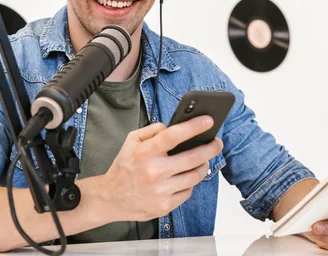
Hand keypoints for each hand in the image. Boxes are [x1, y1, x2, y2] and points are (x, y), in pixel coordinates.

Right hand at [100, 115, 222, 221]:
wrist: (110, 198)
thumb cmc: (123, 168)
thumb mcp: (130, 141)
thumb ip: (151, 130)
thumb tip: (171, 127)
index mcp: (144, 153)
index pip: (173, 136)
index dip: (193, 127)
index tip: (208, 121)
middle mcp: (153, 172)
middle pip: (192, 157)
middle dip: (210, 148)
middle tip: (217, 142)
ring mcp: (160, 191)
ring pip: (195, 176)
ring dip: (203, 165)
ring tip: (204, 159)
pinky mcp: (165, 206)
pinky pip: (188, 191)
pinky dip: (190, 182)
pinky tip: (186, 177)